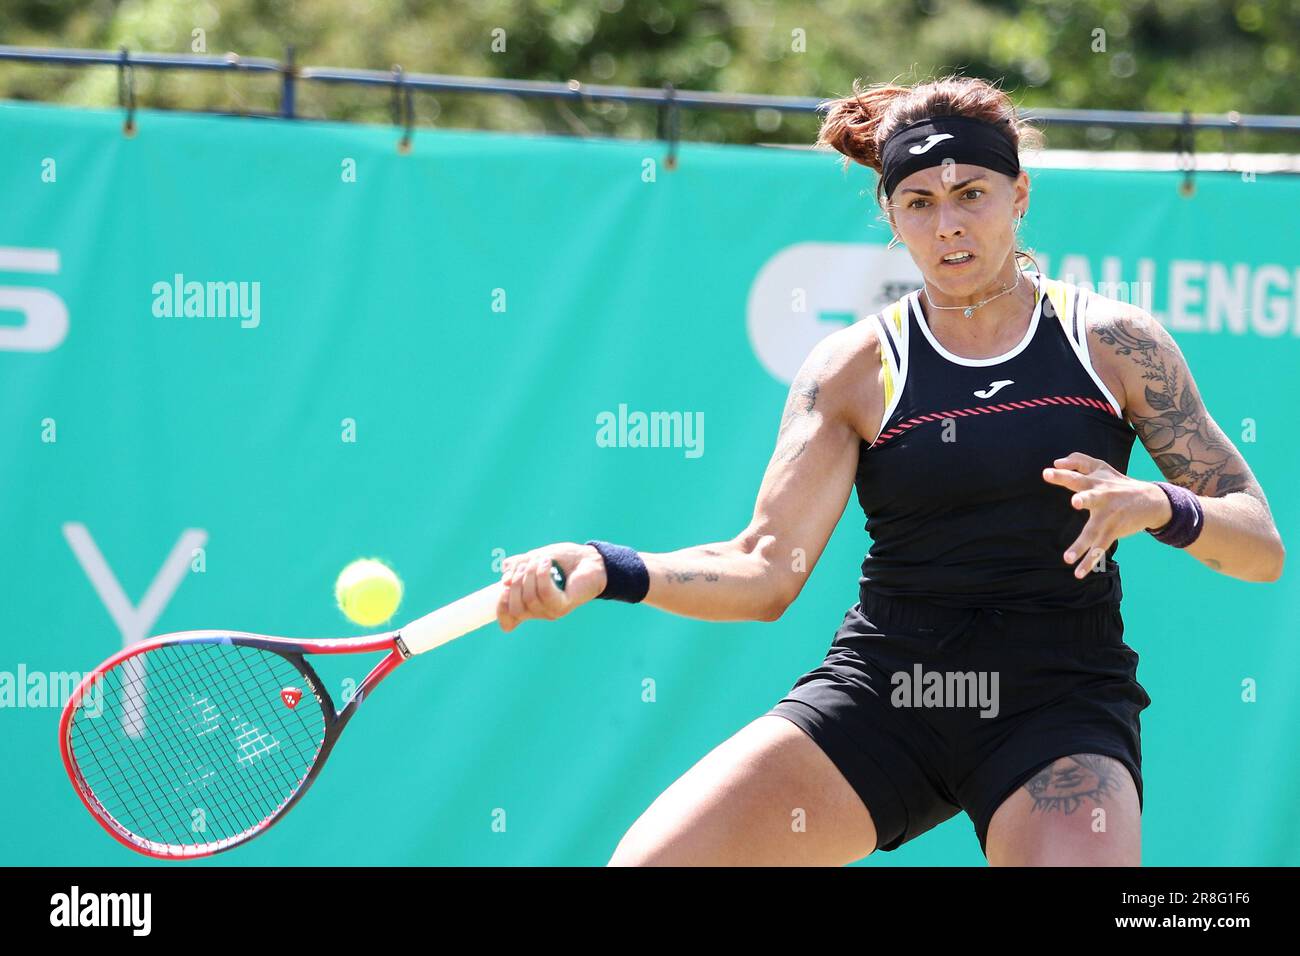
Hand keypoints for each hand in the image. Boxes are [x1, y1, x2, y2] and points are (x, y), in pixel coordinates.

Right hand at [497, 542, 607, 632]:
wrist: (589, 558)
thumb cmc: (563, 560)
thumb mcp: (534, 559)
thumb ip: (517, 568)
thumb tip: (504, 580)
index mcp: (528, 603)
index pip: (508, 619)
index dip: (500, 607)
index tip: (505, 587)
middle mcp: (538, 611)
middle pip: (515, 607)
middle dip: (516, 582)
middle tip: (527, 565)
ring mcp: (551, 611)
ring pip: (529, 598)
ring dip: (531, 573)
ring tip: (543, 560)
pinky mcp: (563, 605)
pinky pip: (544, 594)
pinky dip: (542, 575)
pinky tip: (548, 563)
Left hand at [1041, 452, 1170, 579]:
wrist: (1152, 500)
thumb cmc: (1118, 482)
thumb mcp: (1101, 466)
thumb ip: (1078, 461)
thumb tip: (1055, 462)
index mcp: (1095, 481)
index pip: (1076, 476)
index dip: (1062, 475)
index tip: (1047, 473)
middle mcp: (1102, 497)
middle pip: (1091, 497)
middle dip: (1084, 498)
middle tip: (1076, 502)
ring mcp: (1109, 516)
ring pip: (1093, 532)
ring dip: (1081, 545)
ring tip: (1067, 558)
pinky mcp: (1114, 531)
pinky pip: (1100, 548)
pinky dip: (1090, 561)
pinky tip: (1078, 573)